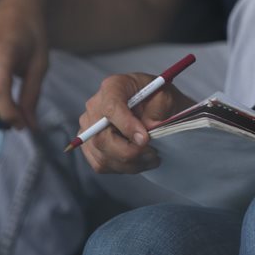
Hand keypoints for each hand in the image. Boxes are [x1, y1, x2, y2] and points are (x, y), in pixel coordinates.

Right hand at [77, 72, 193, 174]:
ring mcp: (89, 128)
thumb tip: (150, 127)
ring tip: (152, 158)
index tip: (145, 139)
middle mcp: (95, 106)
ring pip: (103, 155)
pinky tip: (140, 161)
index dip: (126, 126)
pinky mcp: (90, 146)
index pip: (110, 108)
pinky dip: (123, 168)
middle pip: (102, 138)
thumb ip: (158, 107)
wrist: (154, 106)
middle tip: (152, 153)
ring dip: (130, 163)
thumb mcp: (165, 95)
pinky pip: (102, 164)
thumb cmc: (158, 98)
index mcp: (113, 86)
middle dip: (129, 151)